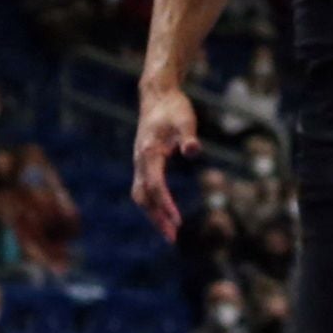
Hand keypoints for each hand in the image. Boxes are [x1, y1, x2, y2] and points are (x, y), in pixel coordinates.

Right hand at [130, 83, 200, 239]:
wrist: (157, 95)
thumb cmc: (174, 108)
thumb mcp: (186, 120)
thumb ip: (189, 136)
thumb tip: (193, 151)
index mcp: (148, 152)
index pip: (154, 185)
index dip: (165, 204)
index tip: (178, 220)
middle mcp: (140, 160)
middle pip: (143, 196)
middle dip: (156, 218)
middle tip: (173, 237)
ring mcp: (139, 162)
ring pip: (141, 195)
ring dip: (153, 214)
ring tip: (170, 231)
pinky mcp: (143, 163)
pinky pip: (143, 189)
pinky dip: (152, 204)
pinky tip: (164, 213)